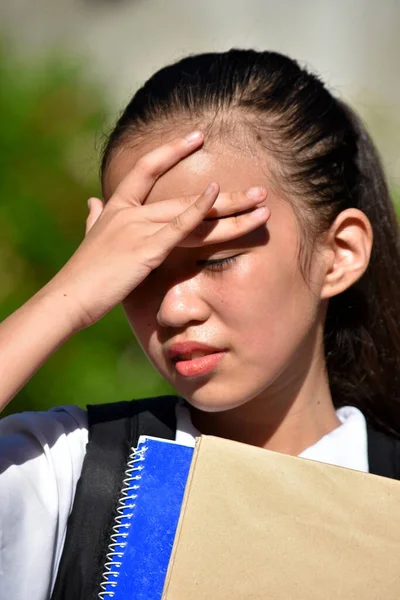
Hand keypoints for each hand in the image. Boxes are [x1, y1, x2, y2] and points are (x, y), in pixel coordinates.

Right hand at [48, 132, 269, 329]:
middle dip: (224, 194)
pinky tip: (217, 196)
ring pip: (191, 211)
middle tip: (260, 188)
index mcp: (117, 208)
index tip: (197, 136)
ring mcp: (138, 228)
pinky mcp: (146, 249)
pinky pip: (178, 227)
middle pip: (183, 194)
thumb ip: (94, 218)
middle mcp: (130, 212)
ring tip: (262, 201)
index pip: (146, 169)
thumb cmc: (82, 274)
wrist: (69, 298)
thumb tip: (92, 201)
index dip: (171, 150)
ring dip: (229, 207)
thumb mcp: (89, 238)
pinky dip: (198, 211)